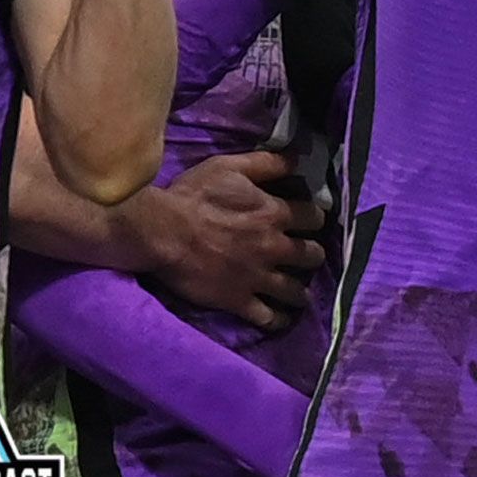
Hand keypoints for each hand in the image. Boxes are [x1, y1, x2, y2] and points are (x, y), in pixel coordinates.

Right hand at [140, 151, 326, 328]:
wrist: (162, 231)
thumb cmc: (193, 195)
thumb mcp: (227, 166)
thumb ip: (265, 163)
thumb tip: (297, 158)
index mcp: (273, 213)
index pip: (314, 217)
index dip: (313, 216)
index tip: (308, 219)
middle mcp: (274, 248)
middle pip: (312, 256)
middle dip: (311, 253)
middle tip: (301, 253)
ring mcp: (258, 278)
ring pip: (296, 292)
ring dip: (298, 290)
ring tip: (293, 289)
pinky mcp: (240, 301)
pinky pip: (270, 318)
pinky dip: (277, 318)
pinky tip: (277, 315)